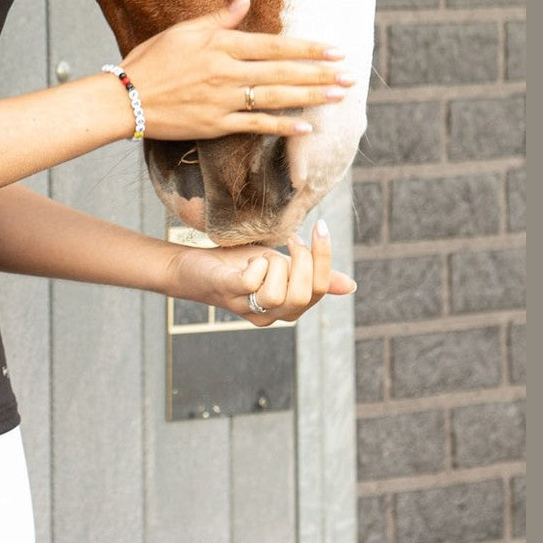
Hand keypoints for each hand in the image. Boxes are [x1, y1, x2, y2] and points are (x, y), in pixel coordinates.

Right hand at [118, 0, 353, 141]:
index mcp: (220, 46)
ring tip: (338, 96)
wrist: (125, 99)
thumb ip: (219, 17)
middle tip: (349, 75)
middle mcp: (226, 73)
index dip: (306, 49)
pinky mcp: (216, 125)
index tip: (334, 50)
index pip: (273, 46)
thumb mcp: (183, 30)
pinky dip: (282, 127)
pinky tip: (307, 128)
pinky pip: (256, 125)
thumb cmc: (150, 60)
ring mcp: (223, 101)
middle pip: (282, 73)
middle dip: (319, 74)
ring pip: (275, 99)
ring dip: (310, 97)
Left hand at [165, 220, 354, 325]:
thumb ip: (311, 275)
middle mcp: (270, 315)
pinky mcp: (227, 293)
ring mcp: (247, 307)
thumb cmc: (237, 266)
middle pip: (303, 296)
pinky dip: (255, 266)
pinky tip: (248, 261)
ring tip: (265, 256)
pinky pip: (251, 284)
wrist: (191, 266)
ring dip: (276, 265)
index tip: (320, 227)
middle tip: (291, 240)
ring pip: (278, 294)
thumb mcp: (280, 267)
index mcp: (287, 308)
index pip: (319, 291)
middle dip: (303, 261)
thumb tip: (351, 286)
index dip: (324, 259)